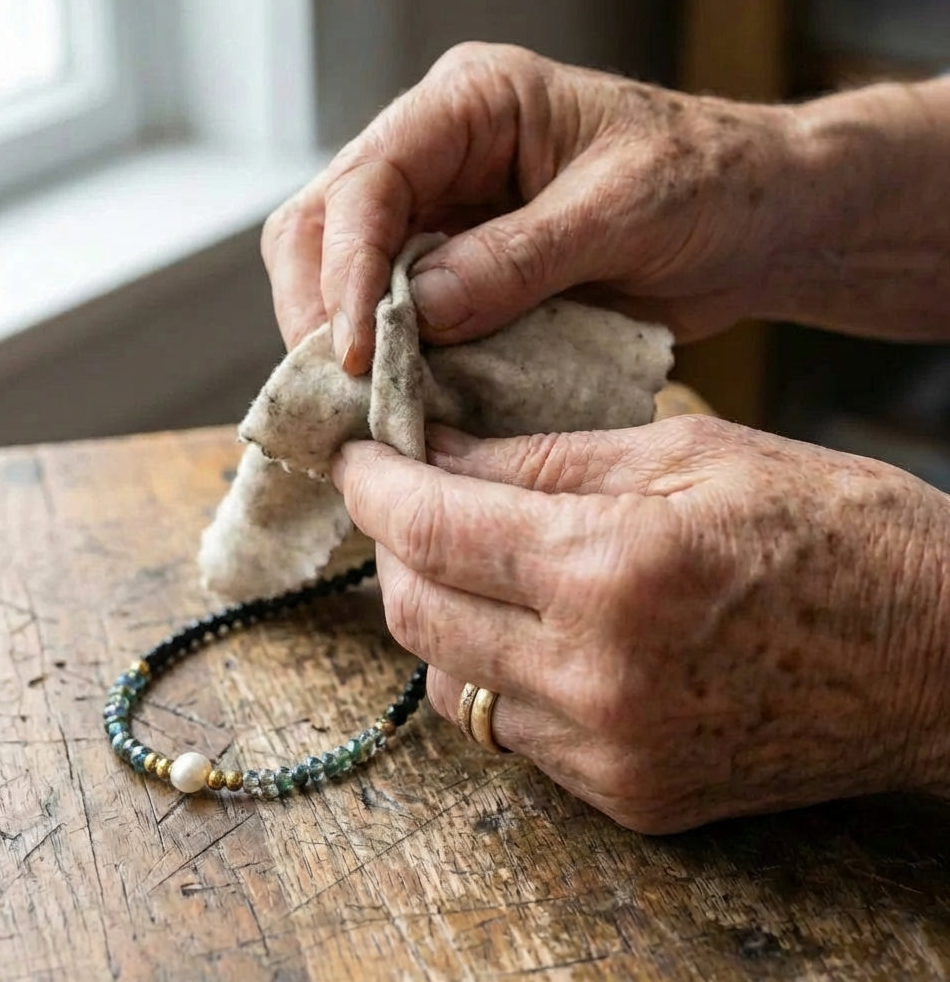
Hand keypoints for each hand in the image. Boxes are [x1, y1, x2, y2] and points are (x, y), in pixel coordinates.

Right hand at [263, 43, 802, 371]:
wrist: (753, 222)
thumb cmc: (709, 183)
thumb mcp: (623, 210)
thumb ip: (519, 258)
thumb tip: (418, 311)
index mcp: (472, 105)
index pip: (369, 179)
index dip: (346, 268)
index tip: (353, 351)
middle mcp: (439, 154)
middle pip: (325, 224)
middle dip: (321, 308)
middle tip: (341, 389)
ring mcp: (444, 216)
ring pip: (344, 274)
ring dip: (344, 340)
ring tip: (363, 404)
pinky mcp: (461, 274)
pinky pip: (397, 316)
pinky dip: (391, 361)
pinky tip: (400, 400)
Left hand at [331, 417, 949, 832]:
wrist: (942, 658)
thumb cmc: (836, 529)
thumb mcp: (690, 454)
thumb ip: (546, 458)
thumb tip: (440, 451)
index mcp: (614, 569)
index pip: (433, 527)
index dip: (376, 485)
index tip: (356, 456)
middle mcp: (597, 676)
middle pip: (417, 614)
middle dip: (392, 547)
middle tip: (404, 498)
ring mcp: (611, 752)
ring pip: (452, 683)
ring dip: (436, 614)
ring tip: (465, 559)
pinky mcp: (630, 796)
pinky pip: (512, 733)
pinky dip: (494, 671)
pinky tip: (525, 625)